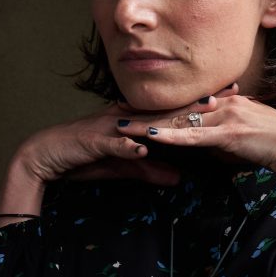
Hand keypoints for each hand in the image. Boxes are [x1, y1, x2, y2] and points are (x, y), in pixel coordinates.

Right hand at [0, 86, 239, 227]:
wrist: (46, 156)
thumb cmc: (86, 157)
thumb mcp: (124, 167)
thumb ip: (151, 170)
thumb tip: (179, 179)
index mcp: (135, 121)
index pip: (172, 112)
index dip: (198, 106)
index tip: (228, 99)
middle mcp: (126, 118)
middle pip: (166, 110)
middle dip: (195, 105)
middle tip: (226, 97)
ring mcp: (110, 127)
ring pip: (144, 123)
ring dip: (169, 122)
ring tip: (195, 118)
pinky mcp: (92, 141)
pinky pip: (113, 144)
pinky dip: (127, 147)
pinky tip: (141, 149)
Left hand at [115, 95, 275, 178]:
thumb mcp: (248, 140)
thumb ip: (224, 139)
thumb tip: (205, 147)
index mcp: (229, 103)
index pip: (187, 105)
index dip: (160, 108)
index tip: (135, 109)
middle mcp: (225, 104)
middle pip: (177, 109)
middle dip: (145, 112)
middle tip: (117, 112)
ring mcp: (227, 116)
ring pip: (180, 120)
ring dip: (148, 124)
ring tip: (121, 125)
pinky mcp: (230, 133)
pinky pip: (194, 136)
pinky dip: (170, 137)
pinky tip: (149, 137)